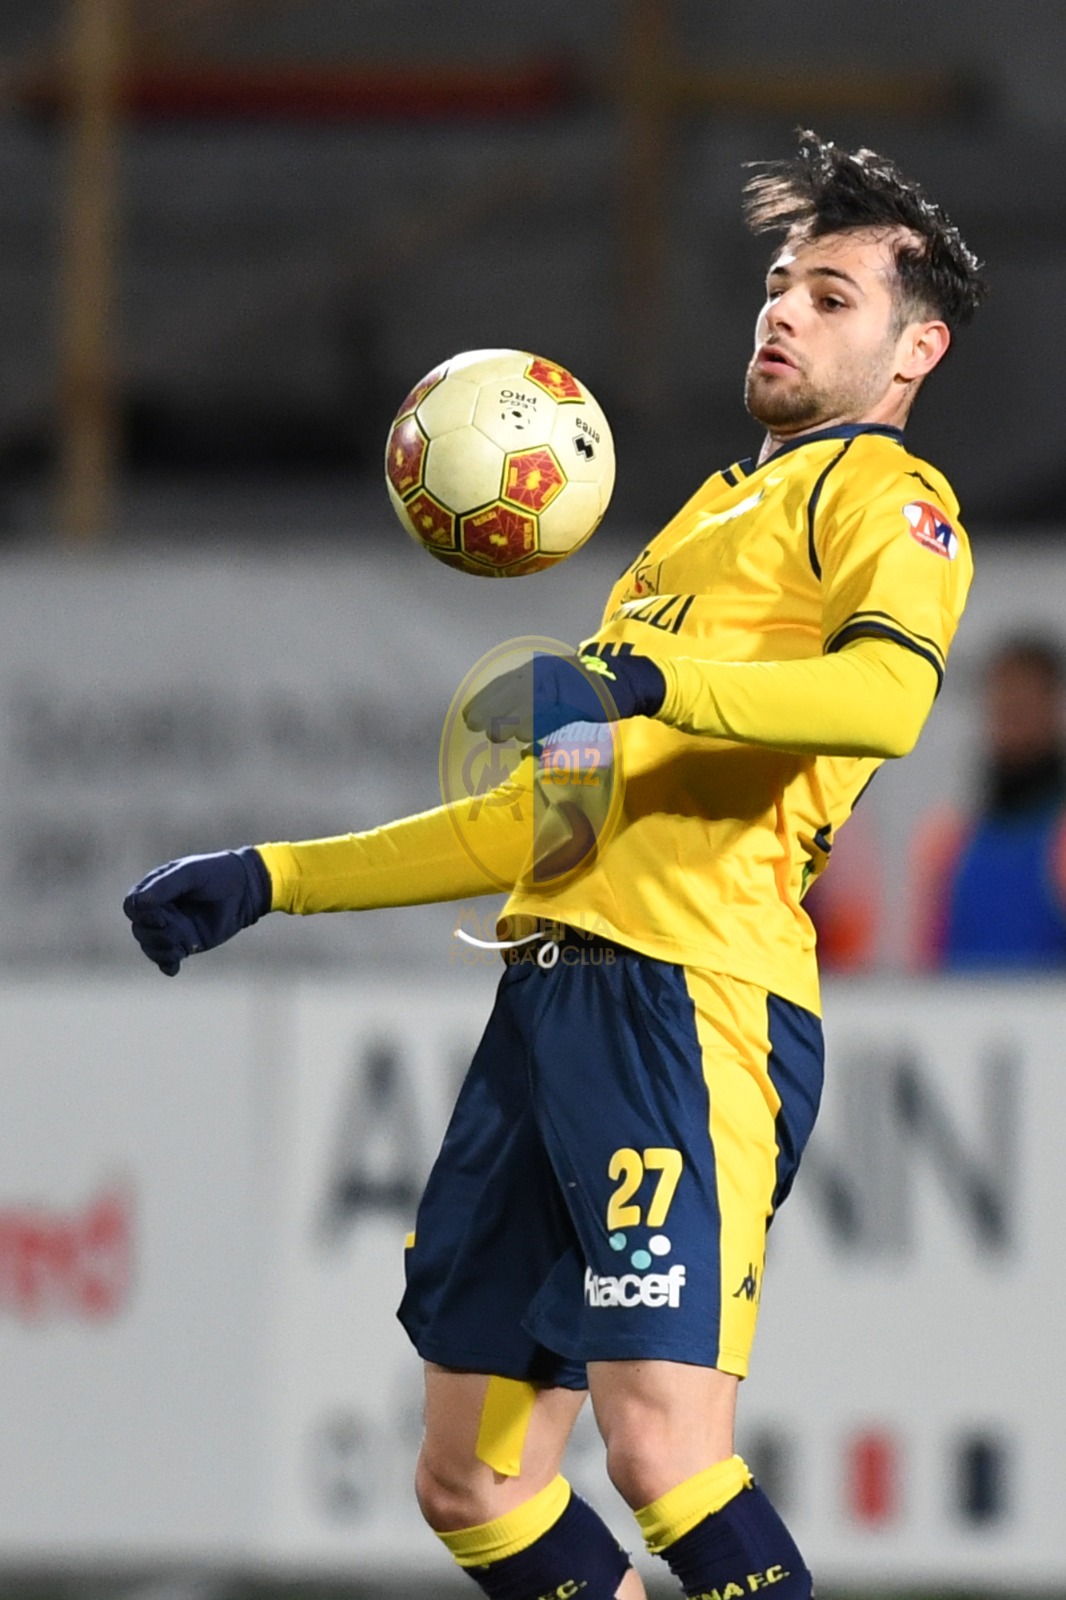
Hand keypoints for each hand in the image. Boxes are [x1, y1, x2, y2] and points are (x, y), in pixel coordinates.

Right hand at [123, 847, 271, 975]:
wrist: (246, 889)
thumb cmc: (217, 874)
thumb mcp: (190, 874)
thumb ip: (164, 886)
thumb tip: (137, 903)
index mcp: (155, 889)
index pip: (132, 906)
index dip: (140, 915)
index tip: (160, 916)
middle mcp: (159, 910)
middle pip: (139, 929)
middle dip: (152, 934)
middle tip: (171, 928)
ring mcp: (172, 928)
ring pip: (151, 946)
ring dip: (159, 950)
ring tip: (179, 945)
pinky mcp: (186, 943)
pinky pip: (168, 959)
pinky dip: (167, 964)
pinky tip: (174, 967)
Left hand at [462, 650, 665, 744]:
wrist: (622, 681)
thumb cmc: (585, 689)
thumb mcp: (554, 689)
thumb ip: (532, 704)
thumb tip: (511, 728)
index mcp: (536, 669)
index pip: (502, 684)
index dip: (484, 700)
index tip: (467, 717)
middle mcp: (545, 673)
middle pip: (510, 692)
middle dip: (490, 709)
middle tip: (475, 727)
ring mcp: (561, 686)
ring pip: (529, 704)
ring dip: (510, 720)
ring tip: (495, 735)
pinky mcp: (577, 701)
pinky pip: (553, 714)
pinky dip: (538, 725)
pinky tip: (523, 738)